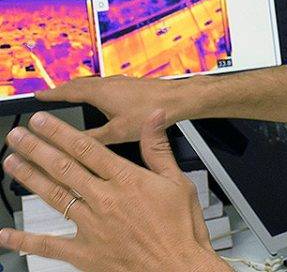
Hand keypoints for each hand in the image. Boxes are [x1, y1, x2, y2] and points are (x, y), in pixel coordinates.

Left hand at [0, 111, 231, 271]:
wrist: (180, 269)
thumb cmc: (181, 228)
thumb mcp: (178, 182)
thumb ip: (159, 149)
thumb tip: (154, 117)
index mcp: (126, 180)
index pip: (86, 148)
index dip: (60, 132)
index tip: (43, 121)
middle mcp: (104, 200)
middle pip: (63, 168)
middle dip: (37, 149)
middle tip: (18, 135)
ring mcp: (91, 227)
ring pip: (54, 197)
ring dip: (30, 178)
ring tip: (12, 163)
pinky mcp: (85, 255)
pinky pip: (50, 246)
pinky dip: (26, 240)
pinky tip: (7, 234)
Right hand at [35, 75, 178, 143]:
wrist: (177, 98)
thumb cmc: (151, 111)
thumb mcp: (117, 132)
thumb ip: (93, 138)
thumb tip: (74, 145)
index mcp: (101, 92)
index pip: (68, 91)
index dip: (52, 94)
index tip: (38, 95)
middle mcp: (109, 83)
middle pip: (79, 84)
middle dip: (63, 89)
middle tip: (50, 94)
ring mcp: (121, 81)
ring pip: (93, 82)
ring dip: (79, 88)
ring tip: (71, 94)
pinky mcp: (131, 84)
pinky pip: (105, 84)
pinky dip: (95, 89)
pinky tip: (102, 97)